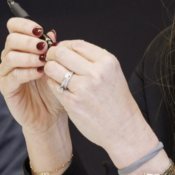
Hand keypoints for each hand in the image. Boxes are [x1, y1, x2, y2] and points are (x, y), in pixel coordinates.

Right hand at [0, 18, 66, 133]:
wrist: (51, 115)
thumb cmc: (54, 88)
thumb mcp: (57, 66)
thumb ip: (53, 49)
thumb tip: (51, 33)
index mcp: (21, 47)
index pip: (13, 27)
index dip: (24, 25)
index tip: (39, 30)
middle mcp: (11, 57)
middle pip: (11, 40)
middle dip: (29, 41)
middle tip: (44, 48)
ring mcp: (6, 72)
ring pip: (10, 56)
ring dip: (29, 56)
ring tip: (43, 61)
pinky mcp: (6, 88)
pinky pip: (13, 75)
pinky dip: (27, 72)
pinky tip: (40, 73)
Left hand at [41, 39, 158, 165]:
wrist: (124, 130)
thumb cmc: (117, 102)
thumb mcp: (112, 74)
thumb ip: (93, 60)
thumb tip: (67, 47)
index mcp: (107, 62)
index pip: (76, 44)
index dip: (64, 45)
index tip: (61, 51)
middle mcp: (96, 72)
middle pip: (61, 52)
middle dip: (52, 55)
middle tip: (51, 60)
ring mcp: (83, 88)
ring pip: (52, 68)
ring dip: (49, 69)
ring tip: (55, 75)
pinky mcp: (72, 103)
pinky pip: (52, 85)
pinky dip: (52, 84)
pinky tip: (60, 88)